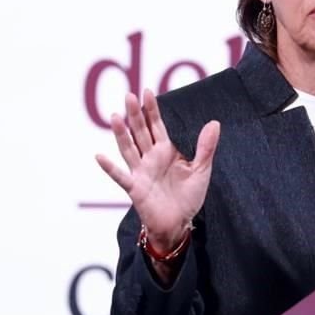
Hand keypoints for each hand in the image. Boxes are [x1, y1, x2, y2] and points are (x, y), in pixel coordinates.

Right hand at [96, 89, 219, 252]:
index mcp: (166, 151)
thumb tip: (214, 123)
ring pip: (129, 149)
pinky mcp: (135, 188)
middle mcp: (151, 158)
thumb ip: (206, 147)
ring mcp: (141, 172)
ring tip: (115, 117)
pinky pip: (121, 176)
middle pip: (141, 132)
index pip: (157, 126)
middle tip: (129, 95)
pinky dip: (110, 167)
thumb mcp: (202, 170)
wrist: (179, 223)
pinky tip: (100, 156)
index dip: (152, 110)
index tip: (147, 92)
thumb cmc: (189, 196)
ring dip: (121, 134)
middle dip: (136, 115)